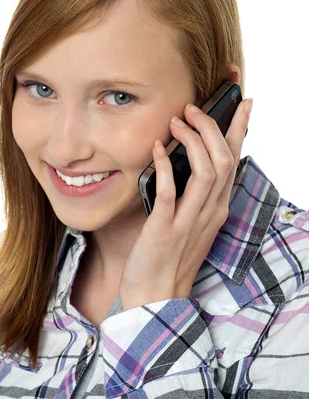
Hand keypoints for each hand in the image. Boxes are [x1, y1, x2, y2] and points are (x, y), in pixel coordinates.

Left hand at [119, 99, 252, 310]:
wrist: (156, 296)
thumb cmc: (168, 258)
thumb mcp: (190, 223)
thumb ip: (193, 195)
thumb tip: (183, 162)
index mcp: (217, 208)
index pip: (234, 161)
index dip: (239, 129)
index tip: (241, 102)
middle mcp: (209, 213)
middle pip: (225, 161)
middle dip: (213, 127)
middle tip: (194, 108)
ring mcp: (189, 222)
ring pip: (207, 172)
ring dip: (192, 142)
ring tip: (177, 122)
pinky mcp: (165, 230)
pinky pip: (170, 192)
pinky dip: (165, 167)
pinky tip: (156, 149)